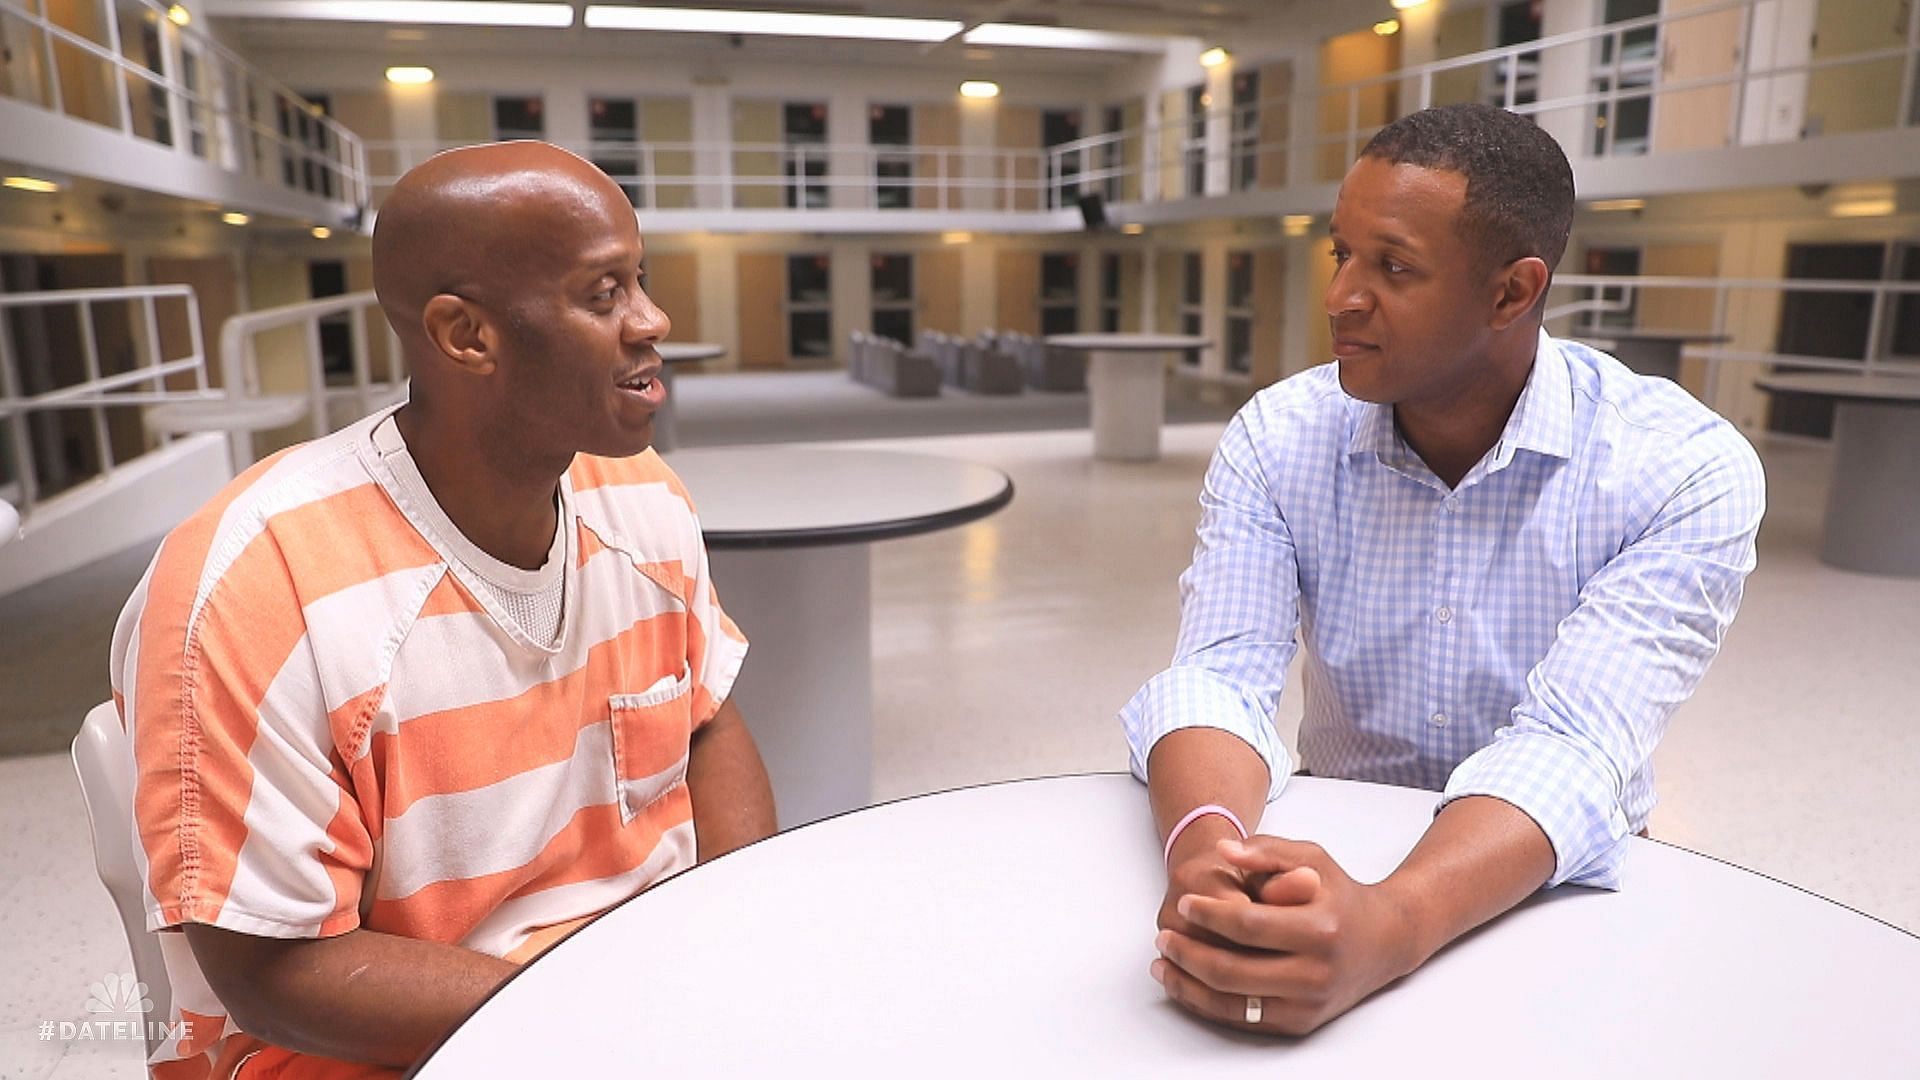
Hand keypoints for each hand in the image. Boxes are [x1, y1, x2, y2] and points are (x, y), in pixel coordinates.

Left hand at [1151, 837, 1418, 1035]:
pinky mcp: (1300, 1023)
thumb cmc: (1340, 894)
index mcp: (1320, 929)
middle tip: (1164, 936)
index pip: (1247, 925)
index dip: (1208, 914)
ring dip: (1188, 985)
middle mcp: (1316, 973)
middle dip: (1188, 953)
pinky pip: (1243, 1019)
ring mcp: (1309, 1004)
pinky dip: (1207, 1003)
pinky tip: (1186, 983)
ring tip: (1163, 962)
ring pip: (1231, 1003)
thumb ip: (1265, 852)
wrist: (1383, 941)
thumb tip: (1222, 850)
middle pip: (1232, 971)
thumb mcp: (1311, 859)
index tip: (1185, 902)